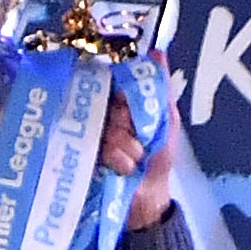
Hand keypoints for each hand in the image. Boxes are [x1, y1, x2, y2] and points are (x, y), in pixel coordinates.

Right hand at [99, 52, 178, 232]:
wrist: (147, 198)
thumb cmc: (158, 159)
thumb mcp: (166, 119)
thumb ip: (160, 87)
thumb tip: (158, 51)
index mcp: (120, 102)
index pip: (112, 83)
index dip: (122, 96)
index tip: (130, 109)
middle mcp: (102, 115)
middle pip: (106, 105)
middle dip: (126, 124)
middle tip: (139, 140)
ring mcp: (91, 136)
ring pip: (104, 128)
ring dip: (124, 146)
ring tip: (134, 159)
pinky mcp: (84, 156)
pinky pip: (99, 149)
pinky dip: (117, 160)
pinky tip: (124, 168)